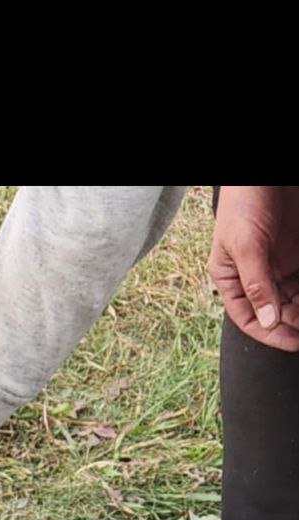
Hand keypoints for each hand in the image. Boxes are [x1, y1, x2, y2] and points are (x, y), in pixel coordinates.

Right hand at [209, 187, 298, 351]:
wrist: (265, 172)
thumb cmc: (245, 199)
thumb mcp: (246, 244)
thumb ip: (256, 284)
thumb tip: (267, 321)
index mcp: (231, 278)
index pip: (248, 318)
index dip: (269, 334)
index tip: (293, 343)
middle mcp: (254, 276)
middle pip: (275, 312)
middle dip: (292, 323)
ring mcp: (276, 266)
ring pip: (293, 300)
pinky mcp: (295, 254)